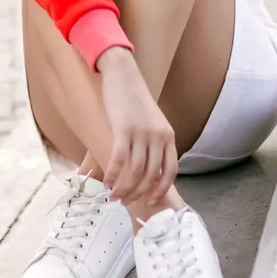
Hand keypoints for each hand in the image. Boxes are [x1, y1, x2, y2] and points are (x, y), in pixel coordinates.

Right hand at [96, 47, 177, 203]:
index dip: (161, 190)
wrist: (124, 75)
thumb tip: (147, 173)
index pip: (170, 171)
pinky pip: (119, 160)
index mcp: (168, 136)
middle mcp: (158, 136)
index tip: (150, 201)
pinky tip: (106, 182)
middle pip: (150, 175)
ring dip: (123, 188)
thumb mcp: (153, 123)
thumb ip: (154, 145)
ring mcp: (141, 133)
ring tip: (113, 195)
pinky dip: (113, 175)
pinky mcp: (123, 129)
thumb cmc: (135, 101)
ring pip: (134, 172)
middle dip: (137, 193)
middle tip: (124, 200)